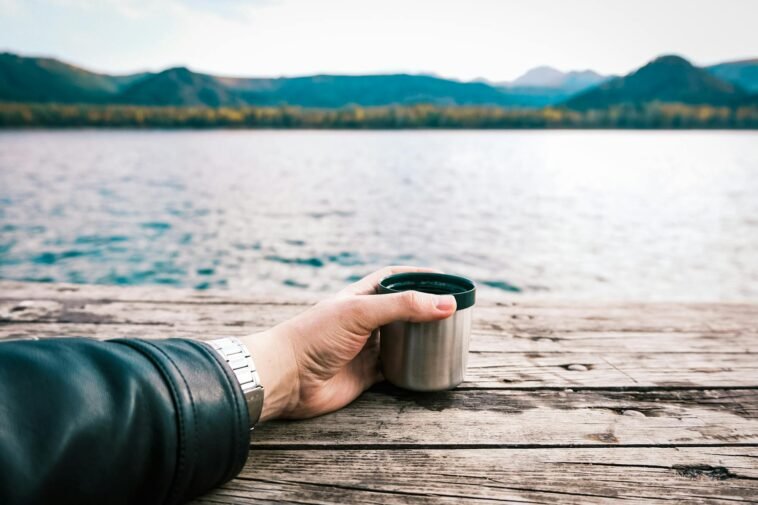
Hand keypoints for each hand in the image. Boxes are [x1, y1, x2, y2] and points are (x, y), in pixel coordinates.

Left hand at [241, 266, 456, 420]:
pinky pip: (398, 369)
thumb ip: (403, 306)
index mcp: (360, 296)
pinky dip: (414, 368)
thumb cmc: (315, 336)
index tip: (445, 278)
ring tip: (450, 338)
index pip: (394, 278)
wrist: (287, 377)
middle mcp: (365, 320)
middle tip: (455, 312)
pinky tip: (432, 367)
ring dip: (424, 339)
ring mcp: (366, 347)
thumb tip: (447, 304)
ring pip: (403, 340)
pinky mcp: (367, 374)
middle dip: (427, 310)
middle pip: (403, 310)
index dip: (418, 276)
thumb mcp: (360, 312)